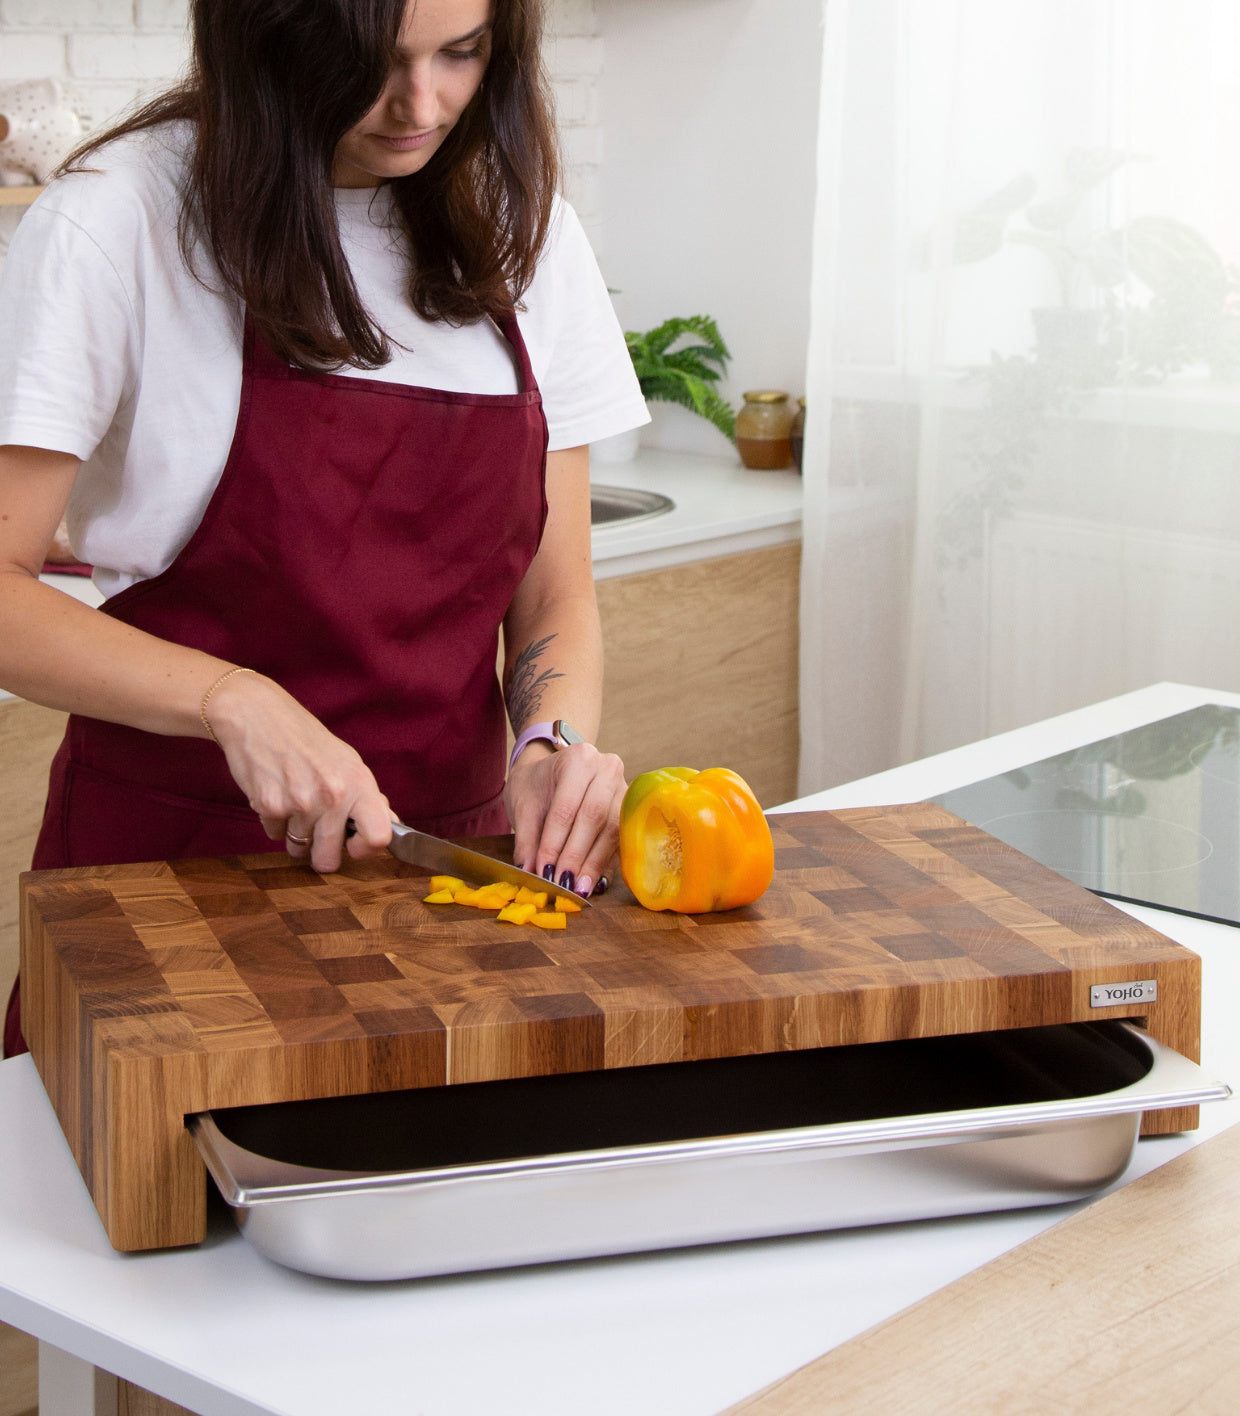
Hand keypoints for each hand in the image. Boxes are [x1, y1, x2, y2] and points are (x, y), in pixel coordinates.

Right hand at [203, 670, 393, 872]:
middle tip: (315, 832)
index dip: (364, 849)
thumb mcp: (347, 761)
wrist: (257, 715)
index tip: (353, 846)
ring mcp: (301, 802)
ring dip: (295, 834)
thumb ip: (368, 797)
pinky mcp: (270, 805)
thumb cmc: (305, 739)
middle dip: (321, 853)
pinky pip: (274, 835)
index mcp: (359, 783)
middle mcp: (333, 795)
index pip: (379, 838)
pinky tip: (276, 793)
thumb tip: (392, 825)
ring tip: (293, 802)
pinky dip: (274, 822)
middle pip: (329, 860)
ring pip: (298, 850)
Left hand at [505, 740, 625, 897]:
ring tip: (577, 888)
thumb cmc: (537, 785)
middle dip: (576, 855)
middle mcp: (607, 769)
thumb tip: (530, 872)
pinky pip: (621, 840)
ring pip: (612, 830)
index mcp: (578, 759)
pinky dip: (606, 864)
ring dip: (593, 863)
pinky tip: (594, 883)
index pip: (566, 807)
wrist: (553, 772)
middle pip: (594, 817)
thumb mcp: (523, 805)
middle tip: (562, 884)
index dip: (554, 842)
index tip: (543, 871)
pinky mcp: (630, 811)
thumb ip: (527, 839)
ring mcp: (624, 788)